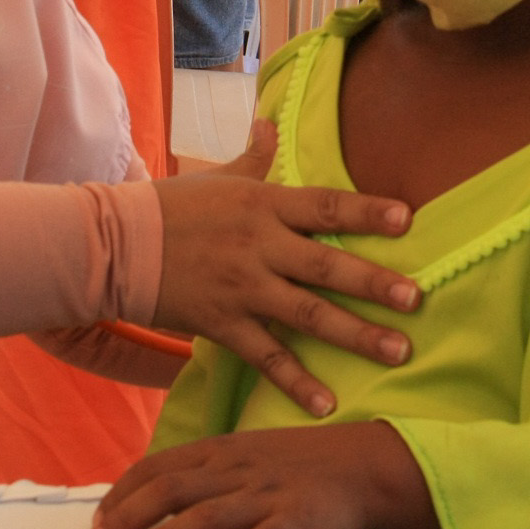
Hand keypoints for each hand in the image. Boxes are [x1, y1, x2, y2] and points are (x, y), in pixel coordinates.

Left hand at [93, 422, 442, 528]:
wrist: (364, 461)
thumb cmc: (298, 462)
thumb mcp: (246, 452)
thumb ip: (205, 469)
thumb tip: (155, 491)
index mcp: (221, 450)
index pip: (157, 466)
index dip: (122, 493)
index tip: (97, 520)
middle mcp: (237, 468)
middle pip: (171, 489)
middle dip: (129, 516)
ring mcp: (267, 492)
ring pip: (208, 513)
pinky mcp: (298, 517)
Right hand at [152, 122, 418, 418]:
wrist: (113, 246)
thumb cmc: (167, 207)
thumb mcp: (214, 176)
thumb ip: (252, 158)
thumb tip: (270, 124)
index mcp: (263, 204)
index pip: (325, 207)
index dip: (366, 213)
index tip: (407, 221)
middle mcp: (260, 246)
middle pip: (327, 266)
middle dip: (375, 284)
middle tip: (417, 299)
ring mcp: (243, 289)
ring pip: (308, 315)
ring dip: (356, 335)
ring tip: (398, 351)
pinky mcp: (223, 324)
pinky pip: (267, 357)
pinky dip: (297, 382)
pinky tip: (327, 404)